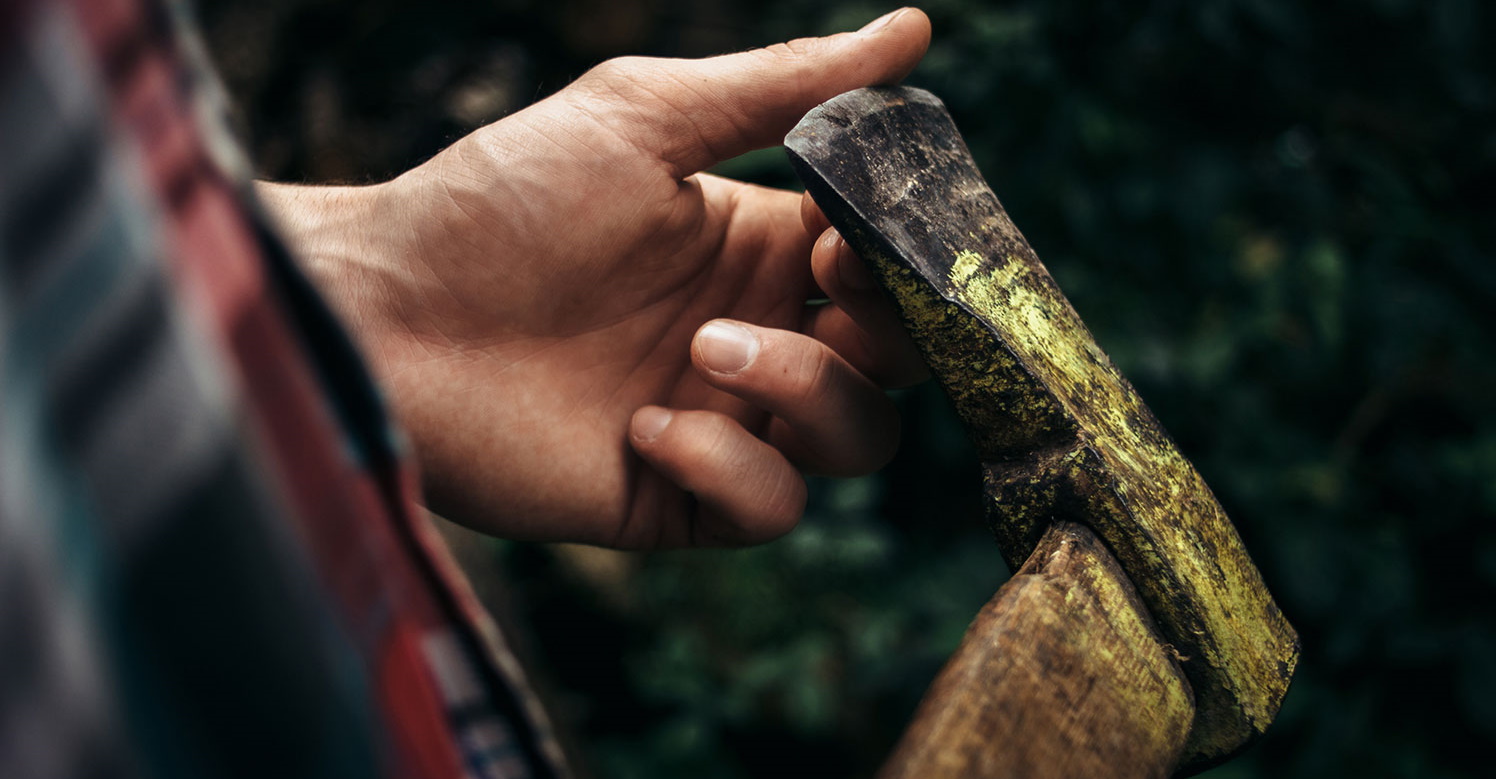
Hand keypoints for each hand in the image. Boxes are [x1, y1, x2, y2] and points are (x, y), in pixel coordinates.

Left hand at [261, 9, 931, 547]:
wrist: (384, 310)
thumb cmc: (501, 201)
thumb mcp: (645, 117)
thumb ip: (783, 85)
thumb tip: (917, 29)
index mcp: (758, 248)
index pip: (887, 268)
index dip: (899, 258)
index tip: (849, 230)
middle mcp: (755, 336)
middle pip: (897, 363)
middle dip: (886, 330)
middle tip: (818, 285)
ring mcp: (721, 421)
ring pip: (853, 440)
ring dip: (806, 390)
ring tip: (704, 347)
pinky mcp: (677, 497)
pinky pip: (770, 507)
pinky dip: (732, 467)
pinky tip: (644, 425)